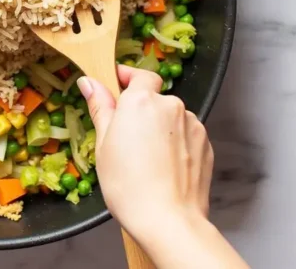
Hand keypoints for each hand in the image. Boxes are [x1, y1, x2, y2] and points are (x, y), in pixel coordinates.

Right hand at [79, 66, 246, 268]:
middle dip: (143, 112)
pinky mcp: (206, 145)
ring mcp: (192, 125)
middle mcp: (171, 106)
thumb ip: (100, 107)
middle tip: (126, 139)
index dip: (129, 79)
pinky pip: (186, 137)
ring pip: (172, 119)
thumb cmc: (128, 185)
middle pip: (156, 99)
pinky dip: (176, 145)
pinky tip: (164, 168)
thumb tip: (90, 82)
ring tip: (147, 160)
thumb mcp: (103, 145)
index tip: (118, 87)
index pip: (140, 75)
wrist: (168, 220)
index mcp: (141, 101)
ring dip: (161, 130)